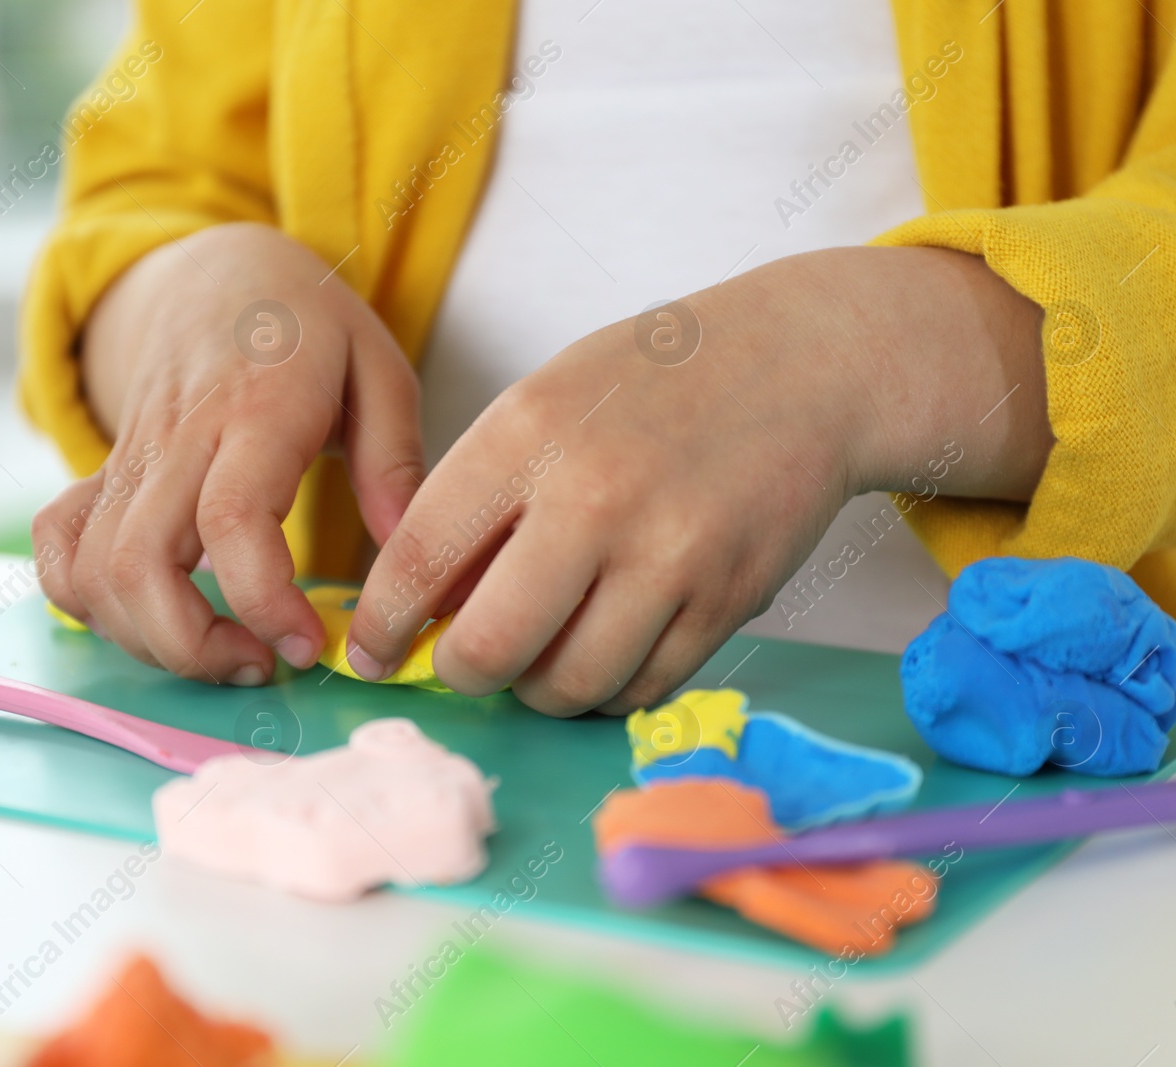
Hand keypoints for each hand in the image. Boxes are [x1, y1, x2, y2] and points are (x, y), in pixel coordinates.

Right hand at [32, 222, 423, 683]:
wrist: (218, 272)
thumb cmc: (310, 327)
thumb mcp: (380, 369)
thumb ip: (396, 462)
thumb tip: (409, 555)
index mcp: (258, 411)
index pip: (231, 520)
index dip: (263, 601)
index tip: (307, 645)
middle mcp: (179, 439)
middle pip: (140, 563)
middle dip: (193, 646)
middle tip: (262, 663)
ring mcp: (130, 459)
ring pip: (93, 571)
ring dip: (148, 639)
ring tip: (223, 651)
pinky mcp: (102, 474)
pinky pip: (58, 546)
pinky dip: (84, 601)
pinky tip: (148, 617)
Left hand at [343, 246, 1050, 714]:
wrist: (803, 366)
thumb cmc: (654, 382)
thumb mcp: (544, 404)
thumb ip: (480, 497)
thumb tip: (423, 606)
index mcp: (527, 435)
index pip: (418, 560)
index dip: (382, 626)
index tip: (371, 653)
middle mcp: (594, 499)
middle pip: (489, 648)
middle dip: (462, 672)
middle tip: (468, 660)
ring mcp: (668, 557)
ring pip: (567, 686)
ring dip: (540, 687)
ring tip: (546, 648)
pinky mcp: (727, 601)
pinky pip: (641, 689)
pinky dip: (609, 687)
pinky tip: (607, 646)